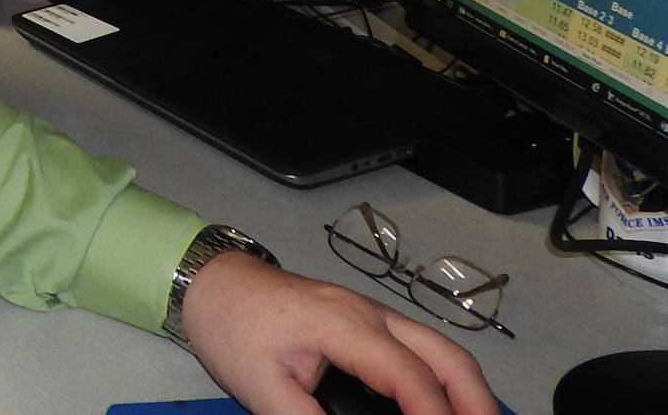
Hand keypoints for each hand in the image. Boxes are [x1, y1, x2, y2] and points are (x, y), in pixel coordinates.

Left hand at [180, 251, 498, 414]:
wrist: (210, 282)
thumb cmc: (232, 326)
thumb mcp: (261, 388)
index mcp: (344, 324)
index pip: (409, 375)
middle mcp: (368, 312)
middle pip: (445, 354)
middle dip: (475, 402)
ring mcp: (370, 311)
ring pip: (440, 346)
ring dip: (466, 388)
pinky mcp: (365, 318)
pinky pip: (421, 345)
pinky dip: (445, 375)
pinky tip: (444, 404)